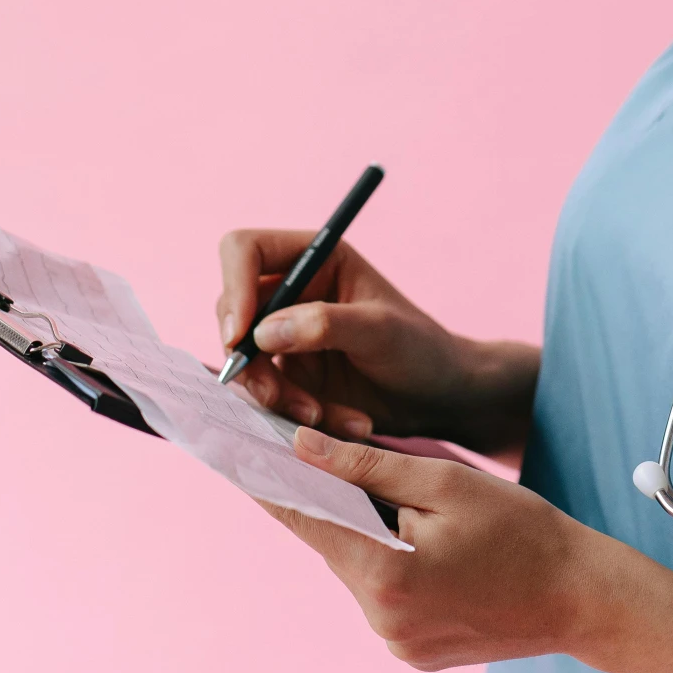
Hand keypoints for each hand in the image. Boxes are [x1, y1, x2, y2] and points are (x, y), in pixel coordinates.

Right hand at [216, 228, 538, 456]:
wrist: (440, 397)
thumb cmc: (420, 349)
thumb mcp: (380, 331)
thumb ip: (324, 324)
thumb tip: (262, 333)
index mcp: (314, 257)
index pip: (244, 250)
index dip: (233, 287)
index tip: (240, 335)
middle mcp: (292, 291)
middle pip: (232, 312)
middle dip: (251, 360)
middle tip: (275, 396)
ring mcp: (286, 335)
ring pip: (246, 362)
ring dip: (277, 396)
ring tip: (322, 415)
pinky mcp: (290, 375)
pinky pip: (269, 396)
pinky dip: (298, 414)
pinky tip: (347, 421)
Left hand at [263, 429, 621, 669]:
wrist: (581, 597)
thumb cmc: (521, 528)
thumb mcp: (445, 481)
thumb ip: (368, 465)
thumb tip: (300, 446)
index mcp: (384, 573)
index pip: (305, 518)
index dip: (269, 481)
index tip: (234, 451)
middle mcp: (380, 618)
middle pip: (334, 543)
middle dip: (333, 501)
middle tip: (326, 455)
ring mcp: (397, 642)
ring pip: (360, 568)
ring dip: (370, 534)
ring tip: (410, 505)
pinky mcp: (414, 653)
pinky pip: (386, 596)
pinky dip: (395, 565)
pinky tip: (432, 547)